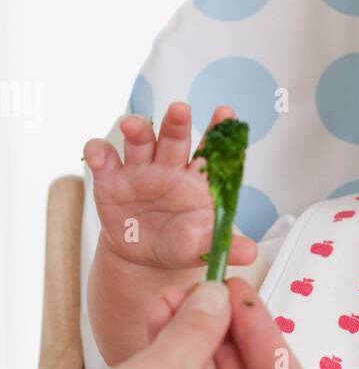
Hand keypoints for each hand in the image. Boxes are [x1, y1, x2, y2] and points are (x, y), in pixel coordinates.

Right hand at [83, 101, 257, 270]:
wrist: (144, 258)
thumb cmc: (180, 243)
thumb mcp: (201, 247)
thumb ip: (223, 244)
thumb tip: (251, 253)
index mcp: (196, 179)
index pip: (210, 150)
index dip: (218, 130)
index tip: (227, 113)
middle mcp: (168, 167)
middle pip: (173, 138)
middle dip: (176, 123)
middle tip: (181, 110)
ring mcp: (139, 170)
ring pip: (139, 141)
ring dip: (136, 129)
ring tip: (133, 126)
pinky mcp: (110, 180)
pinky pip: (103, 158)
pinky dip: (98, 152)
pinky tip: (99, 155)